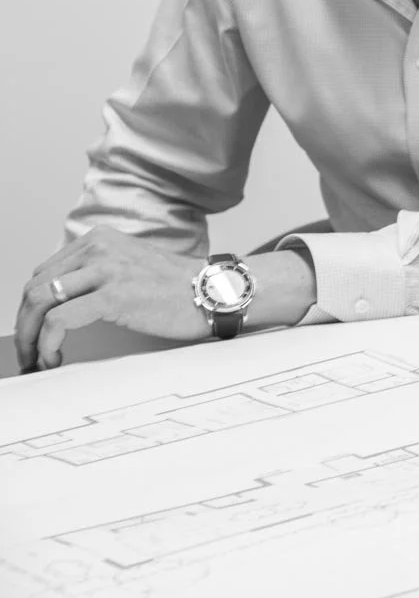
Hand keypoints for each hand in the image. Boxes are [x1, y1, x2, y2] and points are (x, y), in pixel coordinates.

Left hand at [15, 228, 212, 371]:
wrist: (215, 293)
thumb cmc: (178, 288)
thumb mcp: (129, 267)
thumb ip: (96, 273)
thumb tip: (59, 303)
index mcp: (99, 239)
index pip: (43, 273)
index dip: (31, 308)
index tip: (34, 332)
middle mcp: (98, 248)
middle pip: (35, 288)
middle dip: (25, 324)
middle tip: (30, 351)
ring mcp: (105, 269)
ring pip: (39, 302)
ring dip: (30, 337)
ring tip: (38, 358)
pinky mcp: (113, 295)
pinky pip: (59, 321)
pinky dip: (47, 343)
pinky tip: (55, 357)